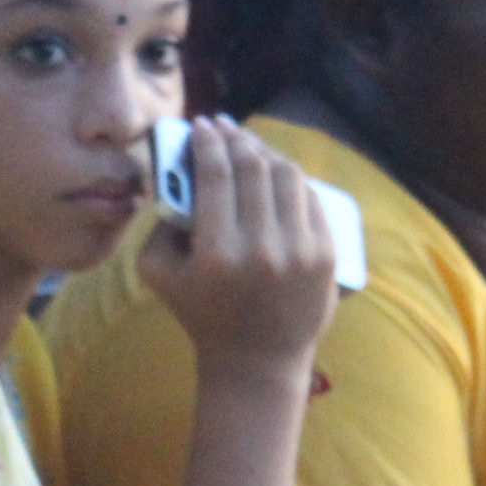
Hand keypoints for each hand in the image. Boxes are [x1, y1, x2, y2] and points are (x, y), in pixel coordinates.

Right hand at [137, 116, 335, 384]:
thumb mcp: (159, 274)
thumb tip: (180, 173)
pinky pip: (309, 198)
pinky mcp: (326, 252)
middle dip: (237, 138)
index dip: (207, 142)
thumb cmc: (201, 314)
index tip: (202, 126)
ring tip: (250, 146)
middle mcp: (262, 248)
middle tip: (224, 126)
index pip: (215, 175)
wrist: (257, 360)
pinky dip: (290, 179)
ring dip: (266, 152)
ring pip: (287, 176)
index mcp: (216, 254)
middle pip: (253, 168)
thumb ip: (159, 224)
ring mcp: (300, 249)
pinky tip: (275, 173)